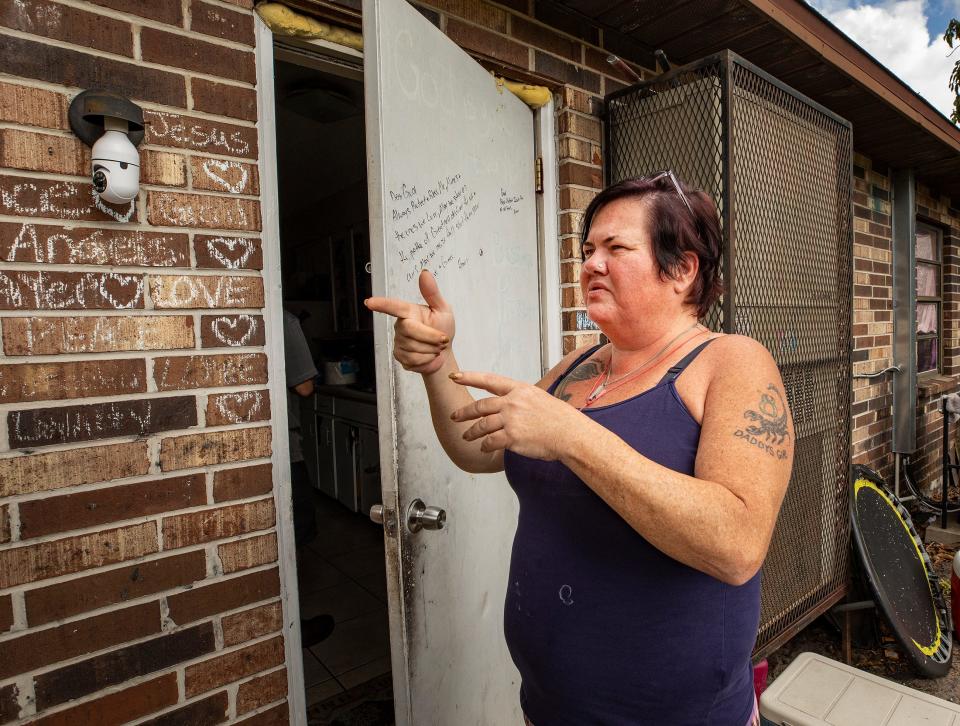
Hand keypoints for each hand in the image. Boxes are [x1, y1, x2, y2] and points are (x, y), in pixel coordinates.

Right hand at [365, 270, 454, 374]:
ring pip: (413, 347)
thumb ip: (432, 293)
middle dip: (430, 336)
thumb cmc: (443, 328)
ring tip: (436, 347)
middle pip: (410, 330)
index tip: (369, 303)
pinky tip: (429, 355)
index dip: (382, 304)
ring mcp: (398, 341)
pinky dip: (426, 359)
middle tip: (443, 339)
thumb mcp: (443, 309)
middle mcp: (401, 325)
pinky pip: (412, 359)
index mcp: (409, 311)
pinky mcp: (399, 356)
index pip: (394, 306)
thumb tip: (424, 273)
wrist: (444, 353)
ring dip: (431, 349)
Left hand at [449, 371, 577, 460]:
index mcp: (519, 389)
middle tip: (455, 416)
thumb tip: (508, 406)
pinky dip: (485, 445)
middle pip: (480, 406)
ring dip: (472, 432)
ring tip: (466, 437)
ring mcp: (511, 419)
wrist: (570, 434)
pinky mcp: (512, 437)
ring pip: (482, 425)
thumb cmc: (559, 419)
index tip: (455, 377)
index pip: (489, 380)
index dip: (470, 378)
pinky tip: (484, 448)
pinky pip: (490, 441)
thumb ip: (520, 400)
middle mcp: (512, 402)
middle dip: (464, 412)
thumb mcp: (539, 398)